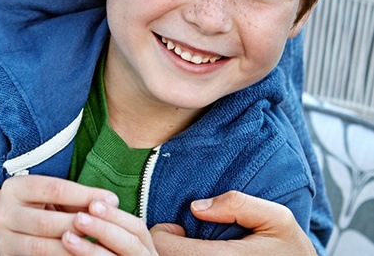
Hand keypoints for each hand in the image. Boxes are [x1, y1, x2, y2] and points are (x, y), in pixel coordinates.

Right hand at [0, 175, 118, 255]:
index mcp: (14, 187)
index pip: (54, 188)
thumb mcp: (49, 196)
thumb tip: (110, 201)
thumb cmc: (38, 207)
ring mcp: (2, 238)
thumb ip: (74, 198)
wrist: (8, 229)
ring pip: (41, 247)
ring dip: (72, 249)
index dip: (84, 195)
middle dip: (79, 226)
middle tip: (104, 229)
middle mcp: (2, 212)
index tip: (111, 200)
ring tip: (95, 247)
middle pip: (46, 221)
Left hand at [62, 200, 158, 255]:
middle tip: (79, 217)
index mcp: (145, 251)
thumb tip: (73, 204)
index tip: (92, 203)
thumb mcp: (110, 243)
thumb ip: (99, 227)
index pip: (137, 229)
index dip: (116, 215)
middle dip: (104, 229)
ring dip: (91, 249)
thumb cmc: (107, 252)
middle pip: (131, 245)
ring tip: (66, 237)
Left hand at [150, 191, 316, 255]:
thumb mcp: (278, 219)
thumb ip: (238, 204)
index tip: (176, 227)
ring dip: (170, 255)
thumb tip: (197, 207)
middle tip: (176, 237)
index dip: (161, 233)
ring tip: (184, 248)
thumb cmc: (293, 252)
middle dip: (162, 246)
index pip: (167, 249)